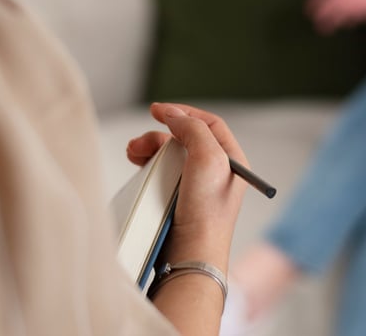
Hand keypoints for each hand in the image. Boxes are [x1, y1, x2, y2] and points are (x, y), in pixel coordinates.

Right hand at [126, 103, 247, 272]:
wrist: (191, 253)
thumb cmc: (206, 211)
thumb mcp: (208, 157)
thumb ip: (193, 128)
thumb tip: (175, 114)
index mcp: (231, 159)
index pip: (208, 124)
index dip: (183, 112)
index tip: (158, 111)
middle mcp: (217, 171)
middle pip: (185, 138)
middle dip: (160, 135)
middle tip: (139, 143)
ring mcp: (197, 186)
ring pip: (171, 155)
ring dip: (150, 149)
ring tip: (134, 154)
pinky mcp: (179, 201)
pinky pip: (163, 174)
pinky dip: (149, 166)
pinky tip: (139, 167)